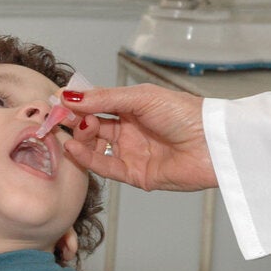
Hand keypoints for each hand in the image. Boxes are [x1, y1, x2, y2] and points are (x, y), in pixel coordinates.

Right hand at [61, 83, 216, 191]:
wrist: (214, 144)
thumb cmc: (184, 113)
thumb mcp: (140, 98)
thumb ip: (103, 99)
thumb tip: (68, 96)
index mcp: (131, 107)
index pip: (96, 105)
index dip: (77, 104)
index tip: (56, 102)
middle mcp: (129, 129)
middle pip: (92, 126)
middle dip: (75, 122)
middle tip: (59, 119)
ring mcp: (132, 152)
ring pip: (95, 147)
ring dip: (80, 140)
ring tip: (70, 133)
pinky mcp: (136, 174)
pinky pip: (106, 168)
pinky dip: (88, 159)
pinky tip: (75, 148)